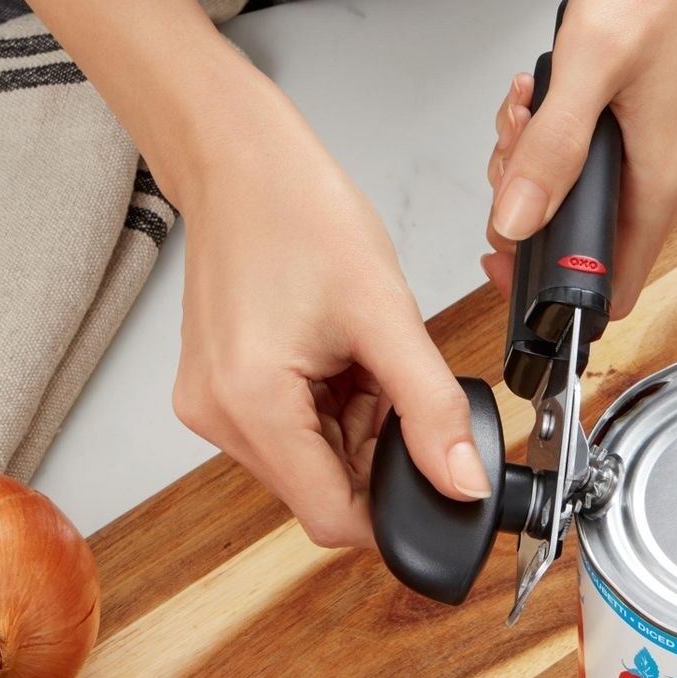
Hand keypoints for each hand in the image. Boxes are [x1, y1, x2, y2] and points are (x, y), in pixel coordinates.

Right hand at [155, 61, 490, 547]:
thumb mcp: (386, 315)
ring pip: (311, 460)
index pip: (333, 516)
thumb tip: (463, 481)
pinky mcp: (218, 390)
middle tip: (390, 380)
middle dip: (376, 451)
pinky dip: (329, 406)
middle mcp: (218, 418)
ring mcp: (212, 405)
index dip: (396, 509)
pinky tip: (335, 354)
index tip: (436, 478)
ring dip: (354, 425)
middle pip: (322, 488)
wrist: (240, 161)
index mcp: (251, 405)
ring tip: (358, 354)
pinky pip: (291, 428)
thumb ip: (432, 408)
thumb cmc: (299, 214)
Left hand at [482, 0, 676, 317]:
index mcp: (665, 182)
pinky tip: (560, 88)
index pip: (609, 288)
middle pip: (593, 237)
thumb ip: (550, 151)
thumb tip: (517, 221)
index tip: (502, 253)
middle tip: (512, 143)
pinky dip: (577, 131)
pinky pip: (617, 154)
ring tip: (532, 101)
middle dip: (533, 199)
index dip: (547, 288)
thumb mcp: (589, 63)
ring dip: (549, 156)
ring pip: (599, 191)